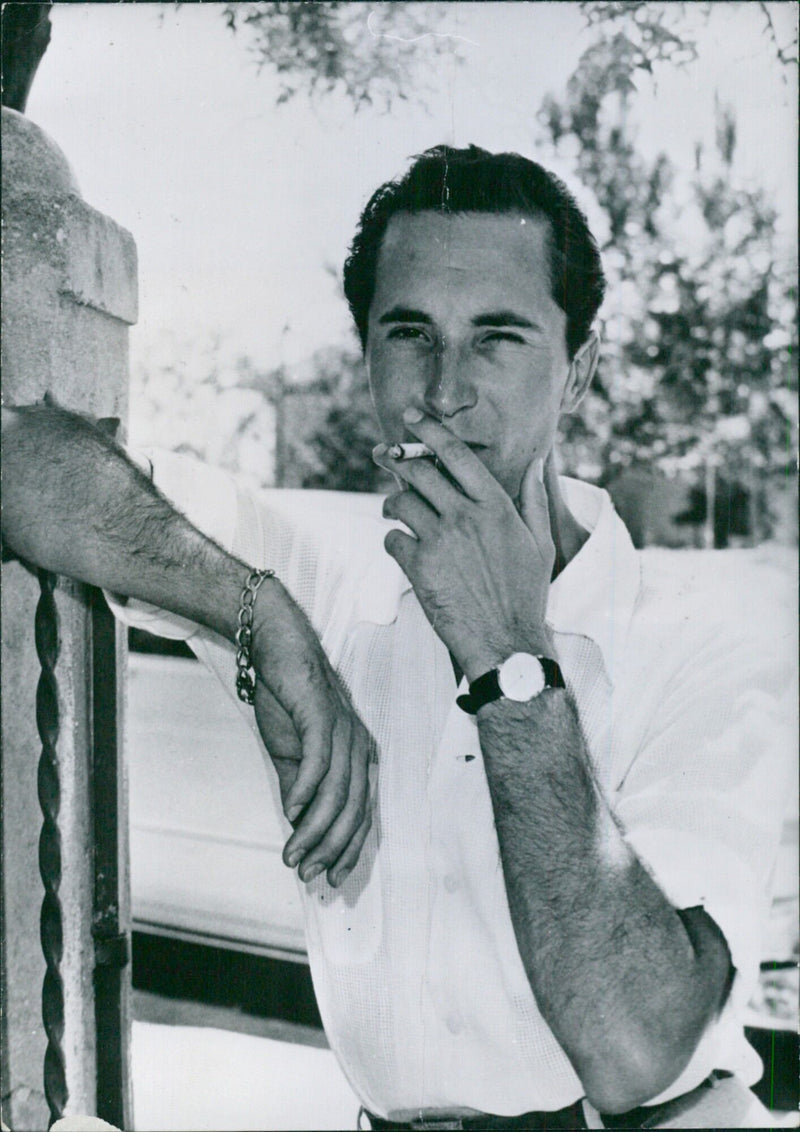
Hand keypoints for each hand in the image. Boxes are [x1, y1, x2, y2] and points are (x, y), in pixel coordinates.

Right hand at [250, 579, 372, 887]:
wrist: (276, 649)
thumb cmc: (287, 701)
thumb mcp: (291, 755)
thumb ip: (299, 790)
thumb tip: (299, 826)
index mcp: (358, 758)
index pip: (361, 814)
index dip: (347, 849)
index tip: (328, 878)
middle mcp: (359, 747)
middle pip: (353, 810)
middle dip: (330, 848)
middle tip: (306, 874)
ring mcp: (344, 731)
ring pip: (337, 794)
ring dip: (314, 830)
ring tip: (292, 855)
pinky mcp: (323, 717)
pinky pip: (320, 762)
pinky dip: (307, 791)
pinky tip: (291, 813)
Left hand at [374, 411, 554, 680]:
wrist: (505, 641)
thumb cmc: (525, 595)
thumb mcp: (540, 543)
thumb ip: (534, 499)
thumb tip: (536, 461)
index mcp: (496, 505)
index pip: (457, 454)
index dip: (430, 431)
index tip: (412, 417)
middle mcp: (466, 516)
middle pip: (420, 471)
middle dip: (398, 460)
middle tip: (385, 456)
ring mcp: (440, 539)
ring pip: (401, 501)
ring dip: (392, 503)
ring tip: (394, 510)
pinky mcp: (419, 566)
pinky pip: (393, 539)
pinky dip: (392, 540)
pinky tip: (401, 547)